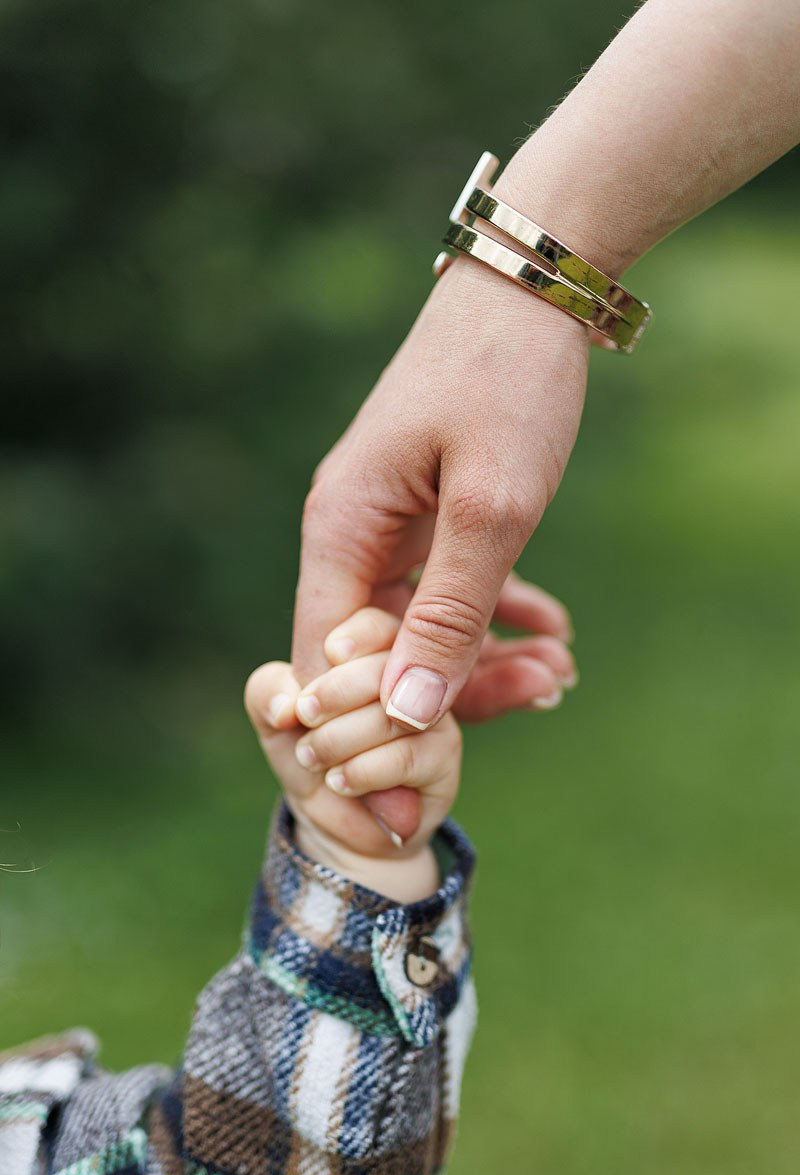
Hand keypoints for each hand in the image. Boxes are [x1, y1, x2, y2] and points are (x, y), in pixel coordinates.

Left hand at [244, 609, 461, 902]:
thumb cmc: (309, 750)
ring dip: (339, 740)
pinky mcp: (445, 753)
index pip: (375, 624)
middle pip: (388, 663)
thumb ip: (269, 691)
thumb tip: (290, 705)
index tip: (317, 677)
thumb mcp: (275, 718)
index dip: (343, 647)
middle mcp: (414, 668)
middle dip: (333, 696)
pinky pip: (408, 753)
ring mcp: (435, 708)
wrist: (332, 817)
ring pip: (395, 711)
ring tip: (314, 758)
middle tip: (304, 722)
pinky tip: (341, 781)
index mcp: (376, 645)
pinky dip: (363, 771)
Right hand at [292, 257, 587, 729]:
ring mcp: (386, 525)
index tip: (437, 766)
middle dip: (454, 689)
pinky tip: (552, 627)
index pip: (327, 664)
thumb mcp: (491, 508)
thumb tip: (406, 714)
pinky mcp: (424, 515)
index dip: (371, 729)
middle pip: (377, 653)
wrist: (529, 291)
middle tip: (549, 690)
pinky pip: (445, 590)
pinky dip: (494, 614)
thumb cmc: (506, 384)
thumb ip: (450, 613)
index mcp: (339, 532)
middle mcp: (349, 534)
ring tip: (562, 667)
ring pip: (419, 625)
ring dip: (485, 655)